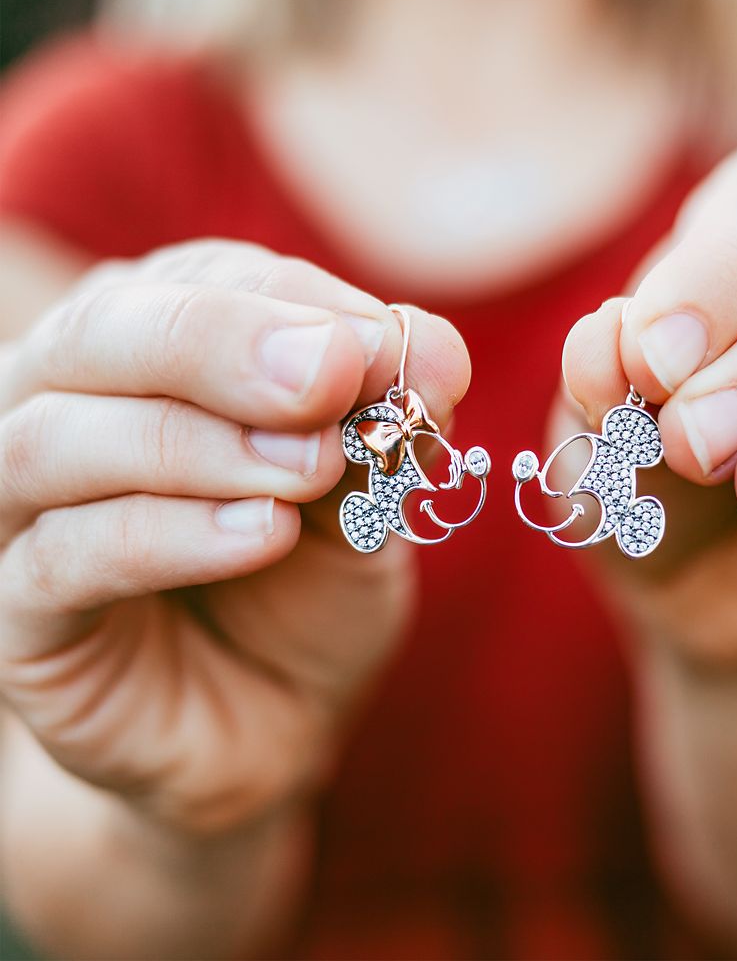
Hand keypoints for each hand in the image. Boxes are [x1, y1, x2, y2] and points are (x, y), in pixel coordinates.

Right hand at [0, 239, 469, 831]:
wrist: (276, 716)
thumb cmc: (313, 586)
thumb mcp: (367, 497)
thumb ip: (382, 424)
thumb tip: (434, 348)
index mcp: (158, 356)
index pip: (201, 282)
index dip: (294, 304)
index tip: (385, 345)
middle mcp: (71, 409)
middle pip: (101, 332)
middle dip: (225, 343)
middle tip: (332, 375)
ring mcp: (26, 512)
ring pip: (60, 439)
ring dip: (201, 442)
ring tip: (312, 470)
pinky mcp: (22, 616)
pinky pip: (63, 557)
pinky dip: (170, 533)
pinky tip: (265, 535)